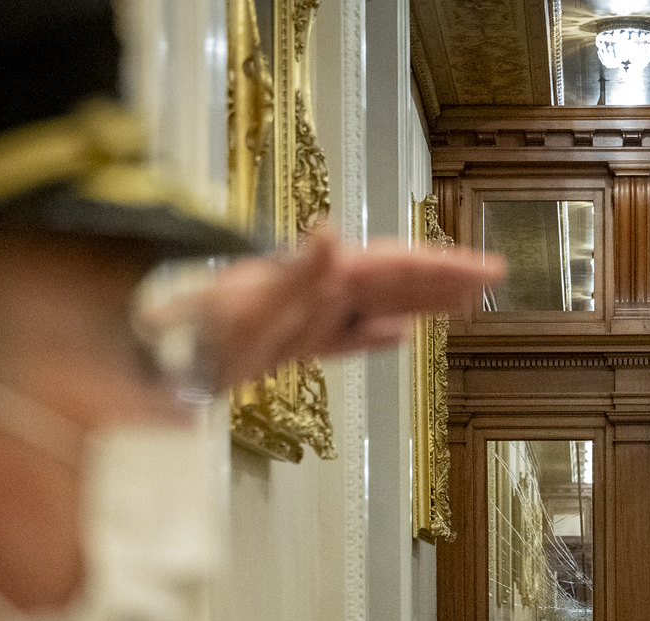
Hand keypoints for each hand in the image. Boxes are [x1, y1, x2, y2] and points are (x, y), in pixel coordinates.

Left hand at [189, 224, 503, 387]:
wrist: (157, 358)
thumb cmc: (197, 331)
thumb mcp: (248, 303)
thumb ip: (295, 272)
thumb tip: (331, 232)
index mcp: (318, 279)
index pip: (394, 268)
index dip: (441, 268)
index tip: (482, 270)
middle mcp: (318, 292)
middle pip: (393, 281)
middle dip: (443, 279)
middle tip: (492, 276)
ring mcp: (307, 318)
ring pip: (378, 306)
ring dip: (420, 302)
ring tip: (459, 302)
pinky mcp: (292, 345)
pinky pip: (347, 339)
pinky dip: (376, 337)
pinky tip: (394, 338)